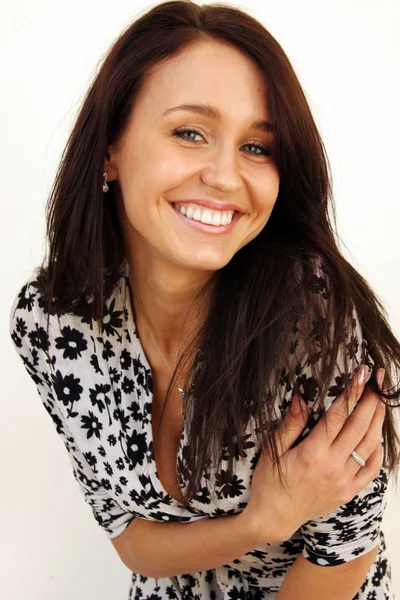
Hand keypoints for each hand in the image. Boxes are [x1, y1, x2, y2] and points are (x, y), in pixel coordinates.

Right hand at [240, 366, 385, 544]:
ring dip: (377, 419)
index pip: (338, 416)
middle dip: (371, 399)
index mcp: (312, 453)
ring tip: (381, 399)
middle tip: (378, 379)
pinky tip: (377, 435)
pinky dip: (377, 450)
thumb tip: (302, 399)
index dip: (352, 392)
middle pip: (359, 426)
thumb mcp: (272, 450)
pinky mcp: (348, 491)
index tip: (361, 374)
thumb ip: (290, 424)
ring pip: (369, 445)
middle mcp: (332, 466)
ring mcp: (343, 480)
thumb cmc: (270, 481)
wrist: (274, 517)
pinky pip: (371, 469)